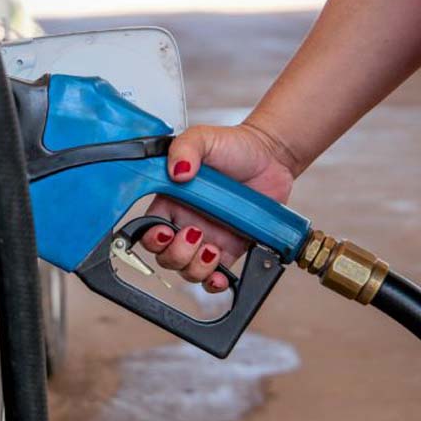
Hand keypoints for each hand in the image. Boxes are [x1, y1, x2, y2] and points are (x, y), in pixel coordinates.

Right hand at [140, 122, 297, 292]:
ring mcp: (208, 239)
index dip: (152, 238)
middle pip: (166, 257)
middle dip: (176, 254)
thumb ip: (184, 148)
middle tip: (195, 234)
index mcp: (171, 201)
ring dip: (195, 267)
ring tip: (211, 248)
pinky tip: (219, 273)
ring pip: (188, 270)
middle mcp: (185, 223)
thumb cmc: (234, 146)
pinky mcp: (231, 250)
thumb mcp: (202, 138)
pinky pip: (216, 276)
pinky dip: (215, 282)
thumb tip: (176, 172)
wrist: (271, 156)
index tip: (165, 231)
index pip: (149, 230)